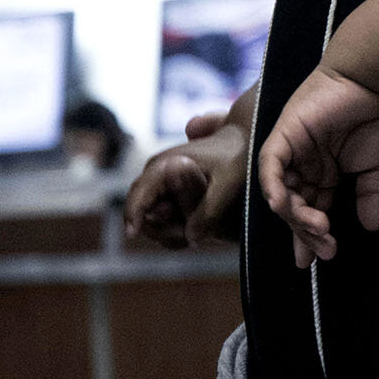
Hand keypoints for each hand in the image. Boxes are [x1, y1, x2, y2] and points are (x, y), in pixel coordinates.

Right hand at [125, 105, 248, 249]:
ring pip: (151, 214)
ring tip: (196, 234)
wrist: (245, 138)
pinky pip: (162, 211)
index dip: (133, 217)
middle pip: (141, 210)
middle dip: (159, 229)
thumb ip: (208, 211)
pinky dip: (174, 224)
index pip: (136, 197)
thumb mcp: (228, 184)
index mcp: (163, 166)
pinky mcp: (168, 186)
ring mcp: (160, 179)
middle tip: (186, 240)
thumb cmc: (238, 156)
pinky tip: (195, 230)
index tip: (134, 235)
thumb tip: (189, 237)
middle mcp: (155, 171)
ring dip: (168, 229)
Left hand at [257, 67, 378, 266]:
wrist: (371, 81)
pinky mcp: (282, 137)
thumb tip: (373, 228)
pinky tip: (286, 207)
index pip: (311, 209)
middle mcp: (302, 165)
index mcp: (322, 171)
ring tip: (319, 230)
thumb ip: (371, 195)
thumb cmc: (375, 115)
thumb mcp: (376, 166)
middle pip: (295, 208)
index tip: (318, 259)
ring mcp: (289, 152)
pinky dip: (275, 188)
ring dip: (297, 216)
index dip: (311, 235)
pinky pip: (270, 168)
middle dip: (307, 233)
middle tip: (323, 251)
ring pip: (282, 194)